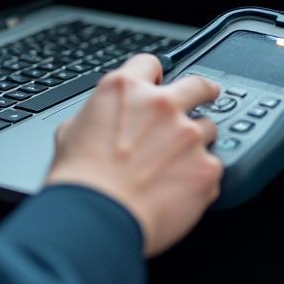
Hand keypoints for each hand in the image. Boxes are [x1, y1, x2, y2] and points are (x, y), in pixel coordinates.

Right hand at [45, 54, 222, 256]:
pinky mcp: (206, 168)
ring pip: (208, 129)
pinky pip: (212, 168)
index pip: (149, 63)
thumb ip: (97, 117)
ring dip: (197, 143)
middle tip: (203, 100)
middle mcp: (161, 105)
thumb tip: (101, 122)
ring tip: (177, 167)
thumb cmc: (79, 181)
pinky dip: (199, 179)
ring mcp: (188, 136)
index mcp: (125, 89)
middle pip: (197, 85)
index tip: (159, 83)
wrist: (96, 219)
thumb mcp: (70, 132)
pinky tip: (180, 193)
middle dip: (202, 92)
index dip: (153, 74)